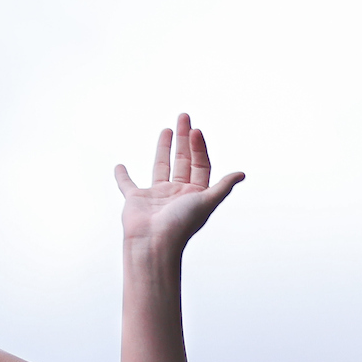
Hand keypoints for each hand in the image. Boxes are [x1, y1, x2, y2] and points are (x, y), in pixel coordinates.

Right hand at [115, 114, 244, 260]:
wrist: (154, 244)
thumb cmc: (180, 225)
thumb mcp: (206, 202)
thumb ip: (222, 187)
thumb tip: (242, 174)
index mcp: (194, 194)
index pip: (200, 164)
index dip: (199, 147)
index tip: (195, 130)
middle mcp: (177, 194)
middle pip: (183, 160)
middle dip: (184, 139)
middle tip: (184, 116)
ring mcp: (156, 196)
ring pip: (161, 166)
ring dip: (163, 148)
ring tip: (167, 129)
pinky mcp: (135, 200)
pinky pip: (127, 185)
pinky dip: (122, 176)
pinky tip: (120, 166)